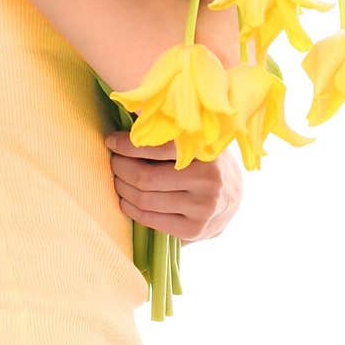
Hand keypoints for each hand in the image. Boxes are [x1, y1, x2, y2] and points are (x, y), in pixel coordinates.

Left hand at [105, 132, 242, 242]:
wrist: (232, 198)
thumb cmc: (204, 162)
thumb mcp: (196, 141)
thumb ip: (169, 132)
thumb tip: (129, 114)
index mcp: (206, 152)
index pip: (158, 147)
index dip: (128, 145)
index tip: (111, 141)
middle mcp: (208, 180)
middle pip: (145, 177)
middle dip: (120, 168)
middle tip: (113, 162)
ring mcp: (203, 208)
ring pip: (144, 199)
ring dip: (122, 189)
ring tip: (117, 180)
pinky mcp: (194, 229)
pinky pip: (150, 220)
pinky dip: (131, 210)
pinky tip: (126, 200)